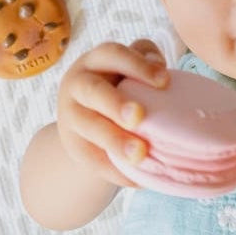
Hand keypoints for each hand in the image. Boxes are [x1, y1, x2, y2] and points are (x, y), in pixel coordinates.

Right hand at [54, 38, 168, 188]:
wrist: (89, 121)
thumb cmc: (120, 86)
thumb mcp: (129, 69)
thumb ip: (145, 61)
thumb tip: (161, 70)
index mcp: (95, 61)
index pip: (113, 54)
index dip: (137, 66)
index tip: (164, 81)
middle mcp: (77, 85)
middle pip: (93, 91)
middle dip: (115, 103)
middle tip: (138, 117)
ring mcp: (71, 117)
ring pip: (89, 126)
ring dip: (114, 140)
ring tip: (140, 154)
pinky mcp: (73, 146)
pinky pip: (91, 158)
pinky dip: (114, 169)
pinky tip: (136, 179)